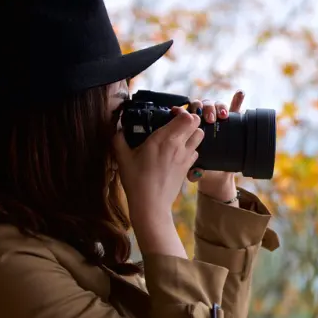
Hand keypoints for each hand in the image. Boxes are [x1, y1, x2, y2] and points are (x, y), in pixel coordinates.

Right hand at [112, 106, 203, 256]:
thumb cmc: (136, 181)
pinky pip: (196, 152)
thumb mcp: (122, 158)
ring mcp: (185, 157)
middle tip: (176, 123)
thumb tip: (117, 129)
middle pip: (197, 124)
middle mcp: (178, 146)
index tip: (170, 113)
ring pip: (200, 137)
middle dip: (189, 120)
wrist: (151, 204)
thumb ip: (119, 139)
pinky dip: (191, 148)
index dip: (181, 112)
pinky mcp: (188, 168)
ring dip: (192, 133)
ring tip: (179, 136)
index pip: (186, 117)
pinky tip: (179, 152)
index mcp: (164, 139)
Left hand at [187, 90, 244, 204]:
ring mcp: (219, 120)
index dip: (184, 111)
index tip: (185, 114)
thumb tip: (194, 174)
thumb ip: (194, 172)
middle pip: (201, 105)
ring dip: (218, 107)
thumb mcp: (197, 169)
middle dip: (203, 108)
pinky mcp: (234, 122)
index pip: (185, 113)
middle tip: (208, 119)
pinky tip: (240, 93)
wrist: (218, 174)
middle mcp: (204, 121)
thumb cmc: (203, 168)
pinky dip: (237, 99)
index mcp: (190, 128)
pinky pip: (235, 107)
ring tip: (222, 116)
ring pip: (216, 105)